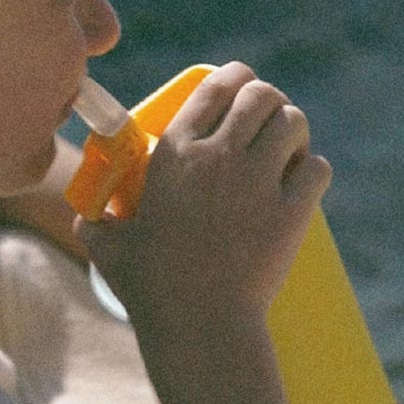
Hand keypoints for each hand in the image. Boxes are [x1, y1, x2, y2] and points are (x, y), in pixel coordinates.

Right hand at [75, 63, 330, 337]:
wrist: (198, 325)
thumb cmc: (150, 288)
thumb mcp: (109, 248)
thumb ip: (93, 223)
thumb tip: (86, 215)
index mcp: (175, 153)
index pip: (216, 86)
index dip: (234, 78)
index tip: (239, 88)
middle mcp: (219, 157)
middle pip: (261, 95)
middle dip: (269, 100)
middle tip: (267, 119)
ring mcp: (259, 183)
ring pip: (293, 123)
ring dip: (293, 129)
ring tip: (287, 147)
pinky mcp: (292, 213)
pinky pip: (317, 168)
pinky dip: (312, 169)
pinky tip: (303, 180)